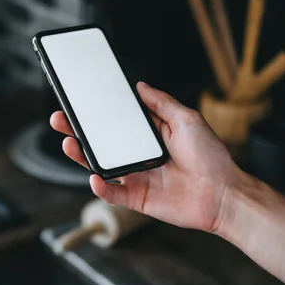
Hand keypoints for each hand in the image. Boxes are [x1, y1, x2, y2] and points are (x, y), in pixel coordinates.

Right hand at [50, 81, 244, 232]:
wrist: (224, 194)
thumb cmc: (211, 157)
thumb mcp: (187, 119)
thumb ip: (161, 103)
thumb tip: (140, 86)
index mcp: (148, 136)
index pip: (115, 122)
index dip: (96, 112)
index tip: (79, 101)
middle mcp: (138, 155)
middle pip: (100, 143)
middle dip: (78, 131)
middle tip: (61, 119)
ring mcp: (136, 176)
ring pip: (100, 166)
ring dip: (81, 156)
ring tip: (69, 142)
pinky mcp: (137, 197)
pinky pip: (113, 193)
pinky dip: (100, 187)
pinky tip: (93, 177)